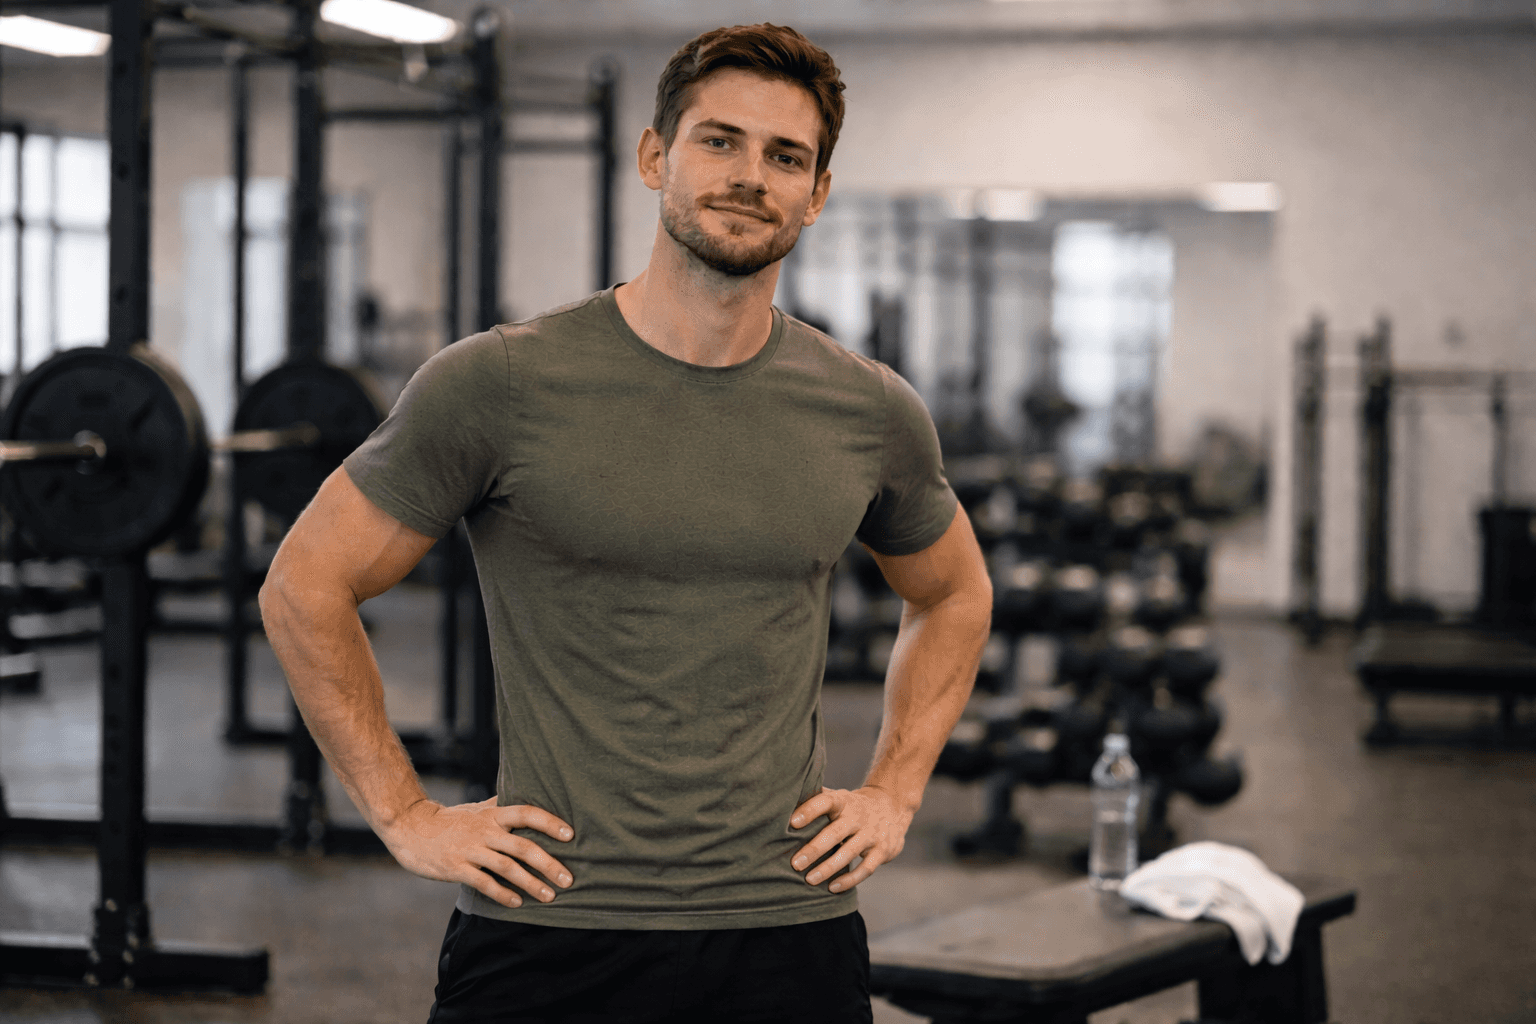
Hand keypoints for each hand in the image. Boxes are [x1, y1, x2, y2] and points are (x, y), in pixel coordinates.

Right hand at [378, 797, 574, 908]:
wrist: (410, 827)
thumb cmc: (450, 819)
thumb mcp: (477, 807)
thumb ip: (501, 805)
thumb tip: (527, 794)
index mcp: (493, 814)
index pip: (527, 814)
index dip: (550, 823)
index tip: (570, 835)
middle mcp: (485, 830)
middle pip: (523, 846)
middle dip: (549, 864)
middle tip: (568, 879)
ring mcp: (470, 850)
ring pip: (507, 868)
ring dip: (531, 883)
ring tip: (549, 896)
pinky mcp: (456, 868)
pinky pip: (484, 883)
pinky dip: (503, 894)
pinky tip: (517, 903)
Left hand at [789, 786, 912, 892]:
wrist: (892, 807)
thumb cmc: (852, 806)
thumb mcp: (838, 797)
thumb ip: (816, 800)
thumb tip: (782, 802)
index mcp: (843, 801)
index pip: (826, 802)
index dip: (810, 810)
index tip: (792, 822)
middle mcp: (858, 816)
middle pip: (835, 832)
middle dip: (814, 848)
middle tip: (795, 863)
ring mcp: (872, 834)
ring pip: (849, 852)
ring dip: (829, 868)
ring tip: (809, 880)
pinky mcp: (882, 851)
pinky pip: (866, 868)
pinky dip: (849, 880)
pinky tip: (832, 888)